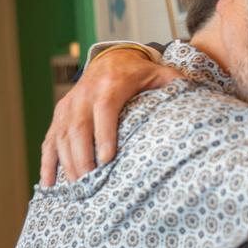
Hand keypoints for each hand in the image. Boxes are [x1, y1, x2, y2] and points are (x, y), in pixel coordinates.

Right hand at [39, 49, 179, 184]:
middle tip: (91, 185)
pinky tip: (49, 185)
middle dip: (83, 158)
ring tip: (77, 189)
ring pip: (61, 136)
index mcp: (111, 84)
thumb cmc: (140, 74)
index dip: (104, 134)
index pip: (104, 110)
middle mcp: (85, 93)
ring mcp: (69, 105)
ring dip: (67, 164)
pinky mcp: (59, 115)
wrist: (111, 59)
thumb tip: (200, 100)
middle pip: (78, 128)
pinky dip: (47, 163)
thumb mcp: (161, 74)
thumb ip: (177, 86)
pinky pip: (49, 140)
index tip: (107, 160)